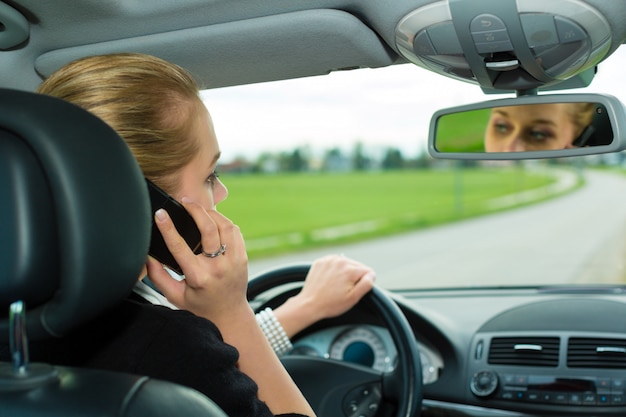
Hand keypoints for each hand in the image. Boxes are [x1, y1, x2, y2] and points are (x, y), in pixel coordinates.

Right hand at [145, 199, 249, 324]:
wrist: (229, 315)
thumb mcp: (174, 296)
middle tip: (184, 201)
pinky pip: (234, 231)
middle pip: (209, 228)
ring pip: (225, 225)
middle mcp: (218, 267)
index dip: (168, 227)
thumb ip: (158, 276)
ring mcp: (234, 261)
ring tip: (198, 209)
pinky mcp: (243, 257)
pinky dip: (223, 221)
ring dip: (211, 213)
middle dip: (195, 210)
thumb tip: (147, 256)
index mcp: (199, 277)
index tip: (160, 213)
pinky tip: (213, 220)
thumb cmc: (199, 305)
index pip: (180, 247)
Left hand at [274, 254, 374, 337]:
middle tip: (343, 290)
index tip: (353, 291)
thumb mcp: (353, 298)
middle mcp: (340, 260)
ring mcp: (329, 259)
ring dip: (344, 272)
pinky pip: (334, 263)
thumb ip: (366, 284)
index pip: (368, 272)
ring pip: (346, 263)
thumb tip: (372, 275)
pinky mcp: (321, 261)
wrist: (309, 304)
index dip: (363, 283)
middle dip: (354, 277)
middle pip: (357, 266)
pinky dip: (334, 270)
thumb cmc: (331, 304)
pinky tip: (329, 281)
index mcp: (350, 269)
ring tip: (336, 286)